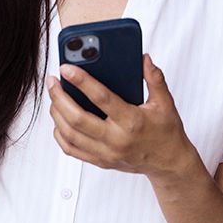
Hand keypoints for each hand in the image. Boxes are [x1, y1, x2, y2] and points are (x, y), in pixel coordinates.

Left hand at [48, 55, 198, 180]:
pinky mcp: (100, 161)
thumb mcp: (165, 103)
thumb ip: (154, 79)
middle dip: (59, 97)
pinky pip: (71, 149)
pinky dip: (60, 133)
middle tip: (53, 81)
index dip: (81, 81)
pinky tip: (59, 118)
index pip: (101, 98)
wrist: (169, 164)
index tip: (67, 68)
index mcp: (132, 121)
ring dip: (57, 113)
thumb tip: (144, 58)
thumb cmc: (166, 132)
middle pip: (77, 119)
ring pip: (70, 134)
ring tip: (54, 96)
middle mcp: (116, 139)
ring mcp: (106, 153)